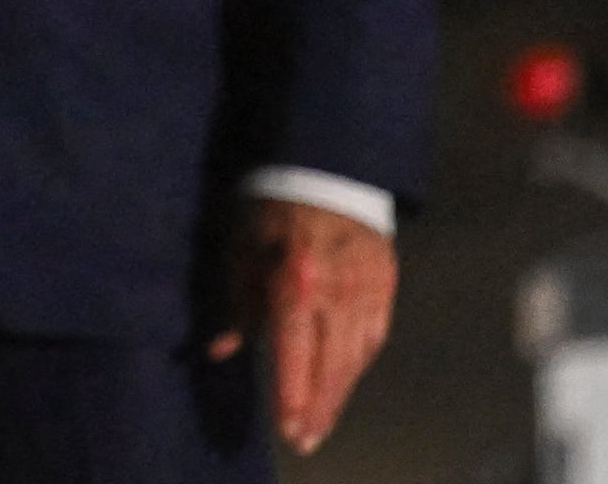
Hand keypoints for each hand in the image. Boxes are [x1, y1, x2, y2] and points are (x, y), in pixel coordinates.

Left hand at [208, 195, 396, 454]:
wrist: (328, 165)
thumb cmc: (271, 206)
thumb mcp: (242, 247)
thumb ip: (236, 302)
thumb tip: (221, 351)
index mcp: (296, 283)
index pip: (295, 353)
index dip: (292, 394)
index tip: (288, 428)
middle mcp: (336, 295)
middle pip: (330, 366)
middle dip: (316, 409)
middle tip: (305, 441)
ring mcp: (367, 293)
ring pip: (355, 358)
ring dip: (338, 395)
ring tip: (321, 423)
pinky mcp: (386, 286)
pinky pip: (373, 337)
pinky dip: (357, 364)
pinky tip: (345, 381)